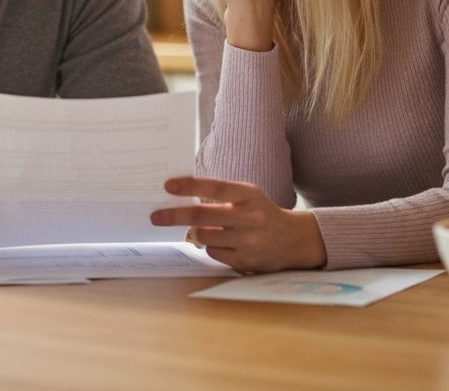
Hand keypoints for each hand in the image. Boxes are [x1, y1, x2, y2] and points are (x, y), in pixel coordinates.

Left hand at [150, 176, 325, 272]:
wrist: (293, 239)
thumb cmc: (260, 212)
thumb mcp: (246, 195)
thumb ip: (220, 195)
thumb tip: (182, 197)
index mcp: (248, 194)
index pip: (214, 187)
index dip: (189, 186)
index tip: (167, 185)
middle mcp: (249, 217)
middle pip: (202, 216)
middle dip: (174, 216)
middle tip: (155, 217)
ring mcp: (248, 241)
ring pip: (205, 237)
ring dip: (196, 233)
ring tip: (202, 229)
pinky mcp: (247, 261)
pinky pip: (215, 254)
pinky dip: (212, 247)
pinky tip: (224, 243)